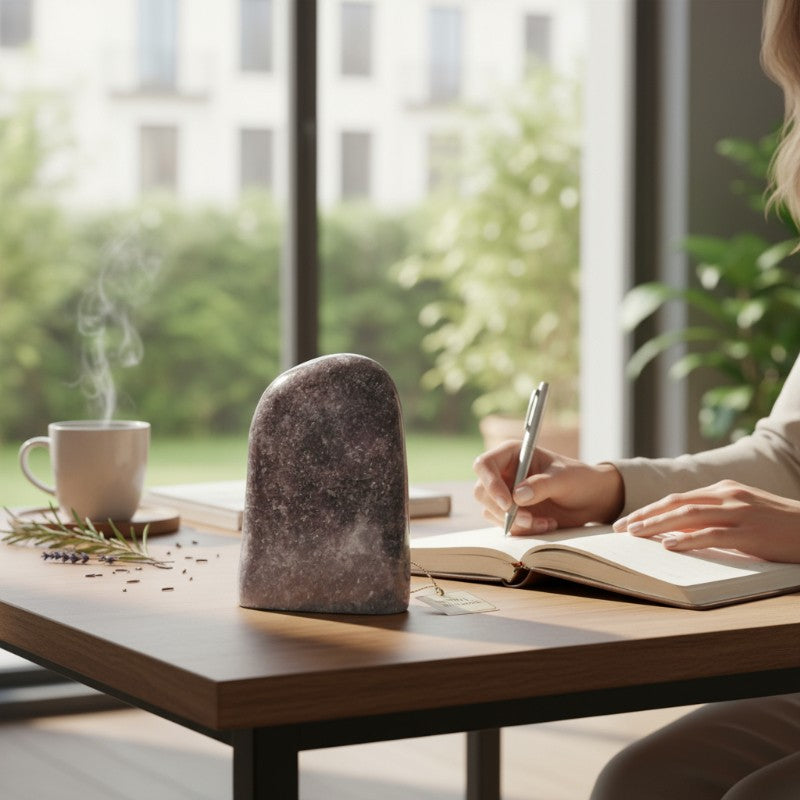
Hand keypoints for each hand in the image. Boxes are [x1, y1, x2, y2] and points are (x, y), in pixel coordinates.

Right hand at [472, 440, 624, 534]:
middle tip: (529, 519)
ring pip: (491, 511)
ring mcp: (505, 493)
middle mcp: (504, 473)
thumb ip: (541, 485)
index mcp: (512, 454)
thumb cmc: (579, 479)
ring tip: (545, 522)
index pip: (484, 465)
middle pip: (482, 492)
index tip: (507, 503)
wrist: (591, 499)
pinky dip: (524, 530)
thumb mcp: (564, 479)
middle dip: (503, 510)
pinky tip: (546, 524)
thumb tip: (517, 496)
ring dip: (516, 522)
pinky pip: (505, 525)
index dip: (490, 483)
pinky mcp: (511, 512)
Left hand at [614, 479, 799, 561]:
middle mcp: (728, 496)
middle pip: (676, 503)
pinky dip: (687, 539)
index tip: (628, 520)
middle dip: (644, 516)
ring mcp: (739, 513)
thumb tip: (677, 530)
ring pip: (687, 516)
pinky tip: (669, 546)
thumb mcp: (743, 511)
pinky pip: (711, 535)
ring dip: (657, 525)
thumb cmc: (778, 525)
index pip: (677, 498)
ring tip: (635, 534)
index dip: (650, 509)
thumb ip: (713, 515)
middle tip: (620, 528)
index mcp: (724, 489)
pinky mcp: (750, 533)